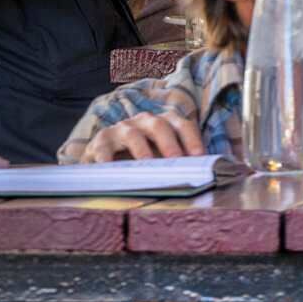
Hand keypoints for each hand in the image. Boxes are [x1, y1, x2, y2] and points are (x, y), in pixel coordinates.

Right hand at [84, 108, 204, 161]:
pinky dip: (106, 159)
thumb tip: (202, 179)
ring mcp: (120, 130)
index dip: (192, 139)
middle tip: (177, 161)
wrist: (105, 159)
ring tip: (147, 166)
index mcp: (162, 124)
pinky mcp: (100, 142)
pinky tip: (111, 171)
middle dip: (169, 143)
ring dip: (142, 150)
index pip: (181, 125)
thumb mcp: (160, 160)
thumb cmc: (139, 161)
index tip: (200, 158)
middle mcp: (142, 122)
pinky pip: (103, 149)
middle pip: (159, 125)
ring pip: (132, 134)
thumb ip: (178, 165)